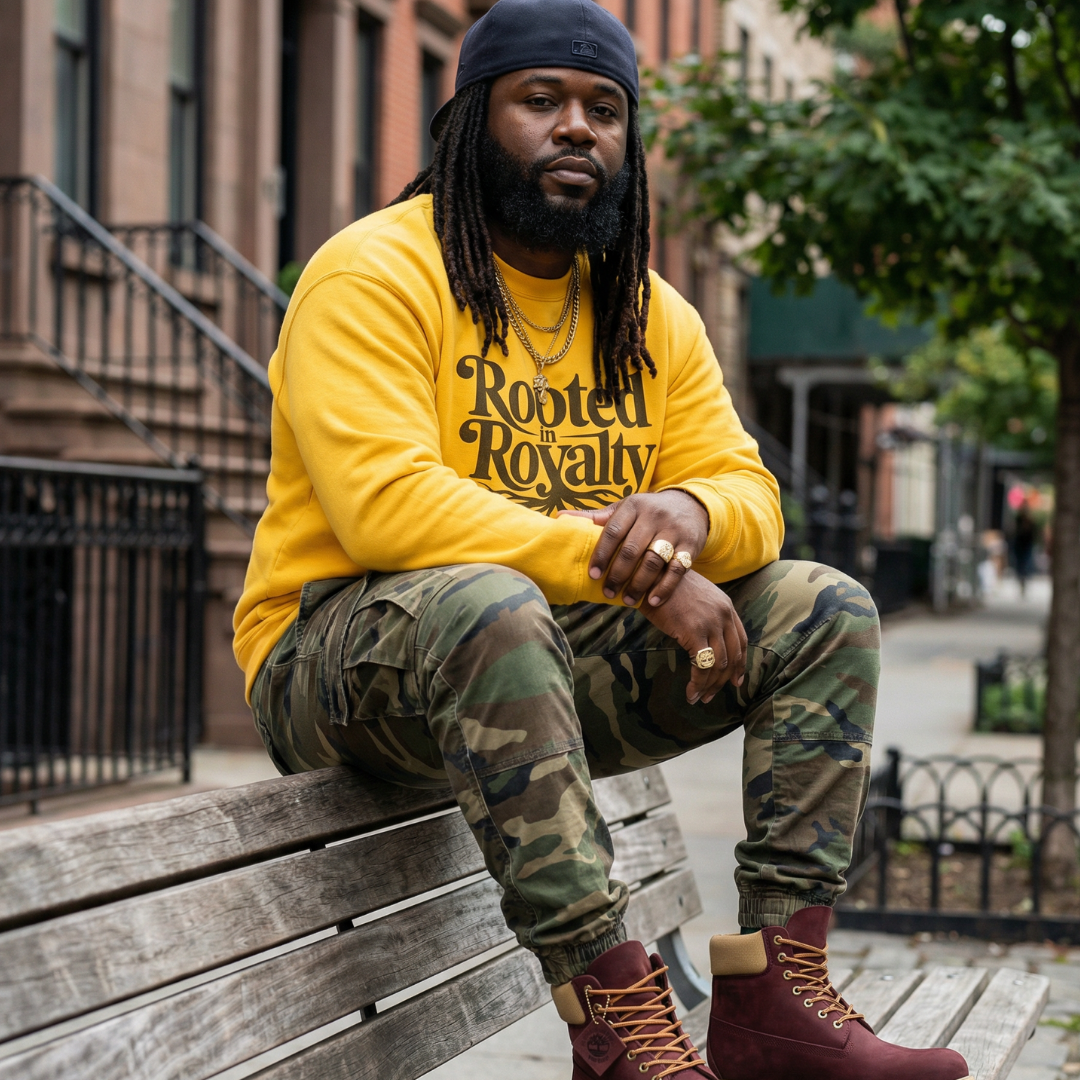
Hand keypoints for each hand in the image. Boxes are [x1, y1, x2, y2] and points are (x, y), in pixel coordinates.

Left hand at [559, 491, 708, 607]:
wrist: (691, 506)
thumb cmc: (647, 512)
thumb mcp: (625, 509)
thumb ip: (595, 517)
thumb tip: (559, 517)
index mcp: (633, 506)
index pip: (613, 531)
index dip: (601, 554)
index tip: (592, 574)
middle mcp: (654, 516)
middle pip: (632, 549)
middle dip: (618, 574)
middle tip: (607, 592)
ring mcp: (674, 530)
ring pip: (654, 561)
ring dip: (639, 584)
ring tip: (627, 600)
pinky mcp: (691, 545)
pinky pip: (677, 570)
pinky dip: (664, 588)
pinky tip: (652, 601)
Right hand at [642, 571, 746, 704]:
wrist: (651, 573)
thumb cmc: (665, 585)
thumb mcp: (694, 595)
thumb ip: (705, 613)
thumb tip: (702, 636)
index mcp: (726, 606)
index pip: (741, 640)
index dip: (739, 664)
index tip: (735, 680)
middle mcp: (724, 615)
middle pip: (733, 656)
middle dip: (724, 680)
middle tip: (713, 695)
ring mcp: (711, 623)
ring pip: (718, 665)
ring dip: (709, 686)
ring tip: (699, 698)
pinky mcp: (694, 632)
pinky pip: (702, 666)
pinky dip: (698, 683)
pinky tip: (691, 692)